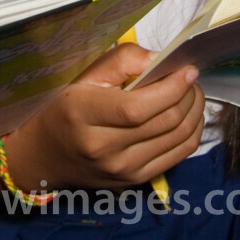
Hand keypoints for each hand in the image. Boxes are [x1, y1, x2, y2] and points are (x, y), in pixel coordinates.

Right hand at [6, 42, 203, 191]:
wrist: (45, 155)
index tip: (187, 69)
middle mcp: (103, 148)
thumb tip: (160, 59)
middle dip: (189, 94)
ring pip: (178, 138)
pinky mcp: (135, 180)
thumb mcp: (83, 75)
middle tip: (190, 78)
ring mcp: (121, 169)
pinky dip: (191, 132)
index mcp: (83, 115)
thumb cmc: (65, 107)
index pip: (138, 107)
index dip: (171, 87)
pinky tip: (188, 115)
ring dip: (194, 111)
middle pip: (165, 121)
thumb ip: (122, 60)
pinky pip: (178, 155)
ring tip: (191, 93)